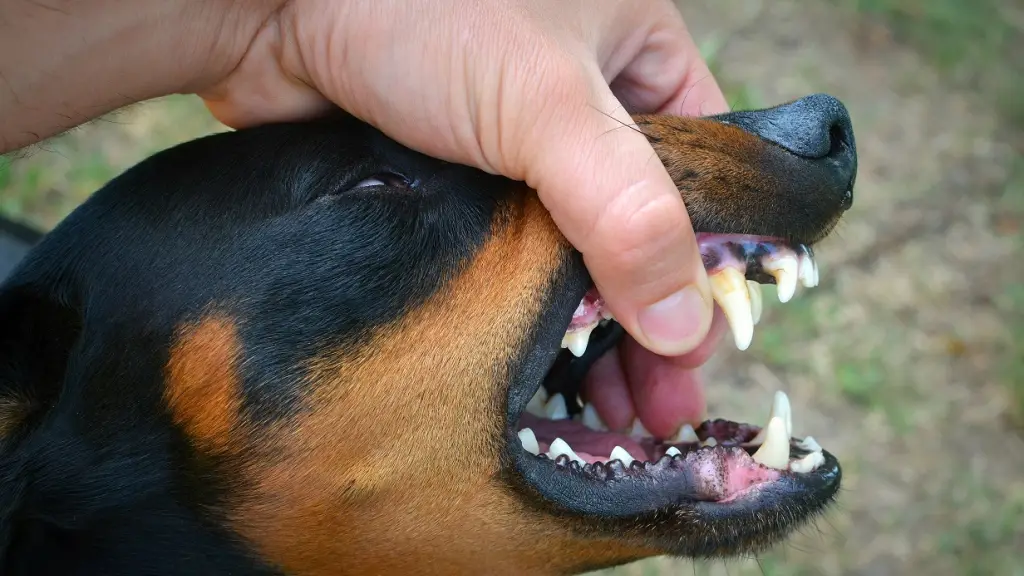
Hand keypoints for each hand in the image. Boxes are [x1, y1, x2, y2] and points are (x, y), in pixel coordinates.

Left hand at [200, 0, 728, 360]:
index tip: (695, 349)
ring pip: (574, 253)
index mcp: (634, 53)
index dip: (708, 265)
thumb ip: (626, 212)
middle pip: (641, 226)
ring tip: (601, 412)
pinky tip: (538, 375)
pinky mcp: (459, 183)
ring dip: (588, 330)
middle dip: (647, 318)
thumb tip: (683, 325)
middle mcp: (583, 101)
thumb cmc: (416, 14)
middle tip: (655, 406)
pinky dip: (526, 315)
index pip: (703, 174)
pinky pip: (511, 261)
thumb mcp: (546, 105)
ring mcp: (517, 146)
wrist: (268, 6)